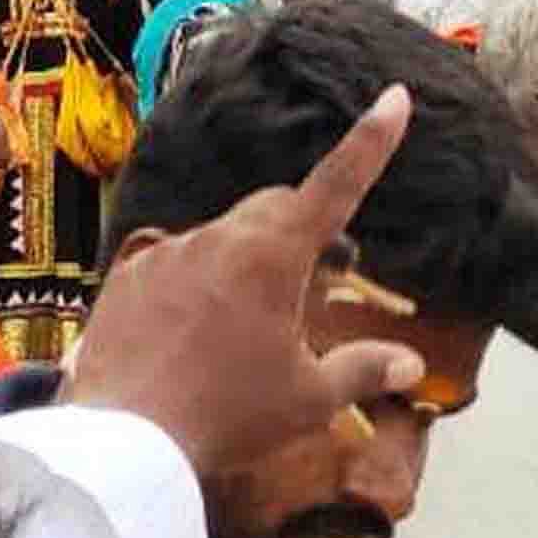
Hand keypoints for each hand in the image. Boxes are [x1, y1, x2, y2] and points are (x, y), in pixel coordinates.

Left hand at [66, 85, 422, 476]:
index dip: (371, 142)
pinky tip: (192, 336)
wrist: (125, 439)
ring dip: (247, 263)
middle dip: (304, 229)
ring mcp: (168, 251)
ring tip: (247, 327)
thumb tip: (411, 362)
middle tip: (323, 276)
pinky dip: (196, 284)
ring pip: (222, 239)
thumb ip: (361, 371)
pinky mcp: (129, 274)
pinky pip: (175, 264)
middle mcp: (220, 237)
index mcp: (272, 255)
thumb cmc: (228, 415)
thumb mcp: (307, 400)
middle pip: (276, 209)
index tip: (394, 97)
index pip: (336, 185)